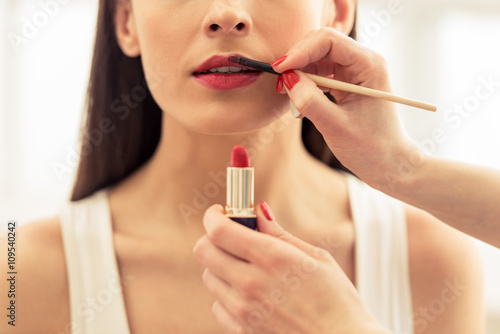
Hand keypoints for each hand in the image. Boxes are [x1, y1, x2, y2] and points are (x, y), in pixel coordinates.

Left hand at [193, 202, 388, 333]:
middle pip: (204, 251)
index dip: (213, 215)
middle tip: (231, 237)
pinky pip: (217, 305)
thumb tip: (259, 212)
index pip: (219, 230)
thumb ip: (280, 233)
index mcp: (272, 257)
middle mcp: (251, 283)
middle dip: (213, 237)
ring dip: (222, 266)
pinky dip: (227, 295)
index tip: (219, 212)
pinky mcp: (243, 331)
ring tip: (247, 268)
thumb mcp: (315, 258)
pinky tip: (249, 294)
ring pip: (209, 276)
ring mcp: (244, 310)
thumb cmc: (337, 300)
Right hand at [273, 27, 420, 190]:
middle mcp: (362, 62)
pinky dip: (305, 85)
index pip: (328, 41)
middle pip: (320, 46)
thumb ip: (311, 102)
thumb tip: (288, 80)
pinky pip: (320, 75)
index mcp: (369, 65)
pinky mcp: (346, 84)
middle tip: (280, 84)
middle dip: (297, 61)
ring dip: (299, 75)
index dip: (300, 51)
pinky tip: (299, 103)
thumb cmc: (373, 148)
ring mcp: (354, 73)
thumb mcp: (337, 127)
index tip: (280, 68)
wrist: (389, 164)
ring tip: (288, 97)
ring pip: (317, 60)